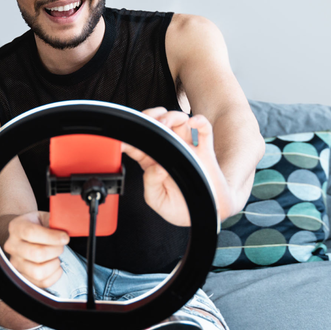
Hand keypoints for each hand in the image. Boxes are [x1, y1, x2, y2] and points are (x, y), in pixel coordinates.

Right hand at [3, 211, 68, 288]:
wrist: (25, 236)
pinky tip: (56, 266)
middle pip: (36, 254)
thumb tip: (68, 230)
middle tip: (61, 246)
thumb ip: (55, 221)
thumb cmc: (38, 225)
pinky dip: (54, 276)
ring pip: (38, 272)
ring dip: (54, 264)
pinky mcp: (22, 276)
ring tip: (57, 256)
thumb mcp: (44, 217)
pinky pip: (41, 283)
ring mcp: (15, 263)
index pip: (31, 233)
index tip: (65, 238)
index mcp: (16, 227)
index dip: (51, 237)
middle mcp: (12, 246)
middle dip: (55, 250)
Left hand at [122, 108, 224, 226]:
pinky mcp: (204, 150)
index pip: (138, 144)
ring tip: (166, 124)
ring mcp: (187, 148)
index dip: (129, 139)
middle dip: (150, 118)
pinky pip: (204, 128)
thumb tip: (157, 167)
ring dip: (171, 116)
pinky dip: (200, 121)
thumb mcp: (158, 200)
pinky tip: (193, 123)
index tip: (123, 141)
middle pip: (157, 124)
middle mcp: (169, 151)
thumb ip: (152, 184)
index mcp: (153, 162)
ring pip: (179, 120)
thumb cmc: (182, 208)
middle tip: (148, 125)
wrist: (207, 214)